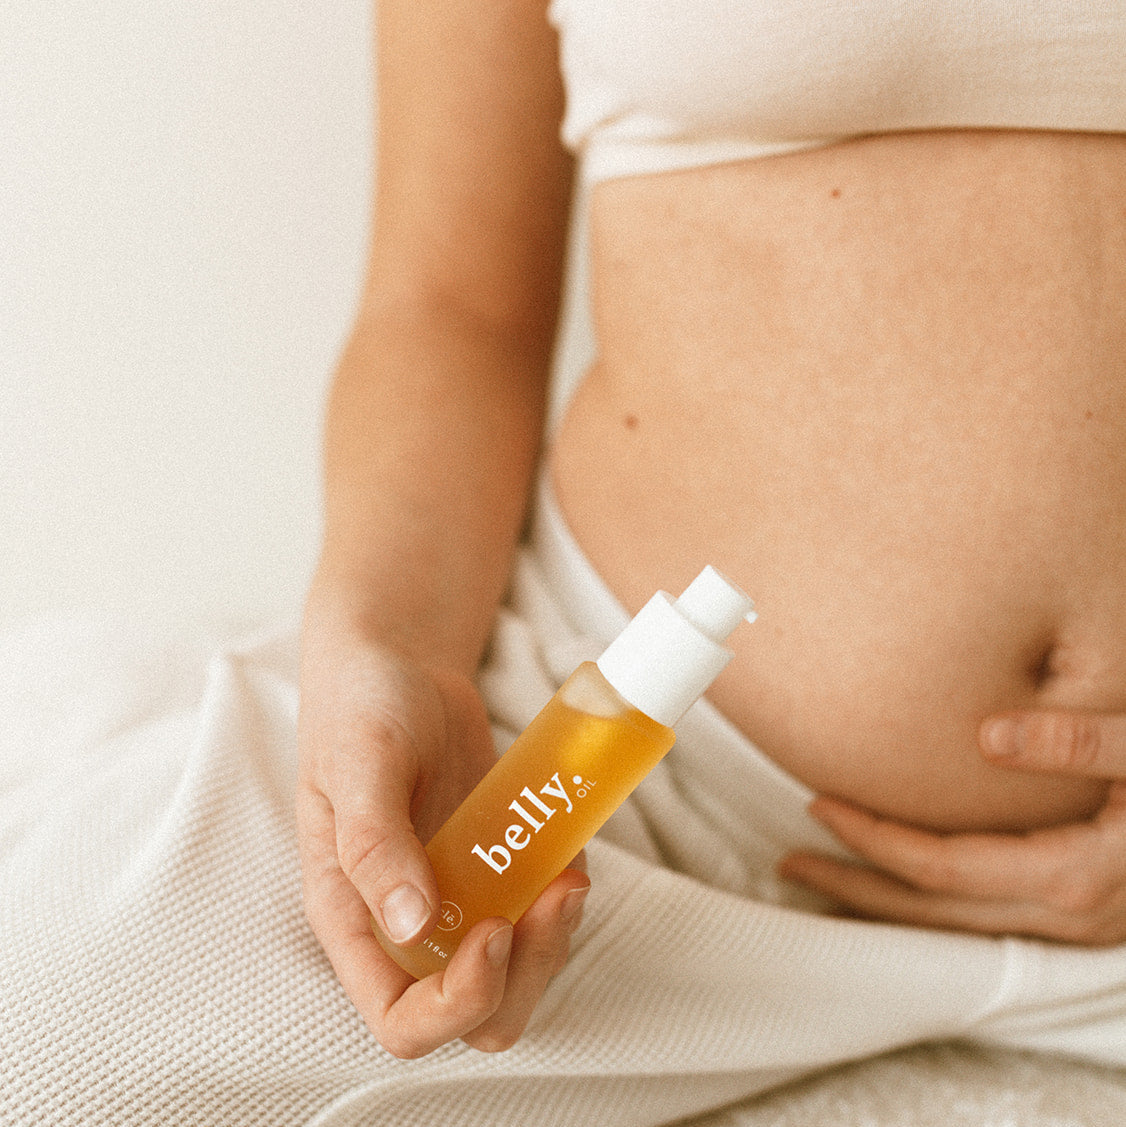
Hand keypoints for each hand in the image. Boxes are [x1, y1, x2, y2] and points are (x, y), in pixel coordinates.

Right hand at [297, 613, 588, 1057]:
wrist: (398, 666)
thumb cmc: (358, 709)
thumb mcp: (357, 765)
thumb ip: (374, 845)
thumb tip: (411, 924)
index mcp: (355, 919)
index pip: (400, 1019)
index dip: (454, 1004)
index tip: (493, 933)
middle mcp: (408, 926)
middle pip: (475, 1013)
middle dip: (524, 975)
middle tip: (550, 898)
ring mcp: (458, 899)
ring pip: (520, 972)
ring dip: (554, 940)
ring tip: (568, 874)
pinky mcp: (497, 867)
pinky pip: (541, 911)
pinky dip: (565, 895)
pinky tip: (568, 849)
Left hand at [778, 710, 1125, 945]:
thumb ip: (1078, 740)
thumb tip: (985, 732)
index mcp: (1075, 876)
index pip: (942, 868)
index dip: (875, 840)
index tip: (819, 807)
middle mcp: (1068, 915)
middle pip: (933, 914)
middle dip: (857, 889)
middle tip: (789, 865)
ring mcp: (1076, 927)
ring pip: (956, 929)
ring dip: (887, 906)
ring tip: (824, 880)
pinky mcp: (1082, 915)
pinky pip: (984, 924)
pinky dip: (929, 908)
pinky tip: (900, 887)